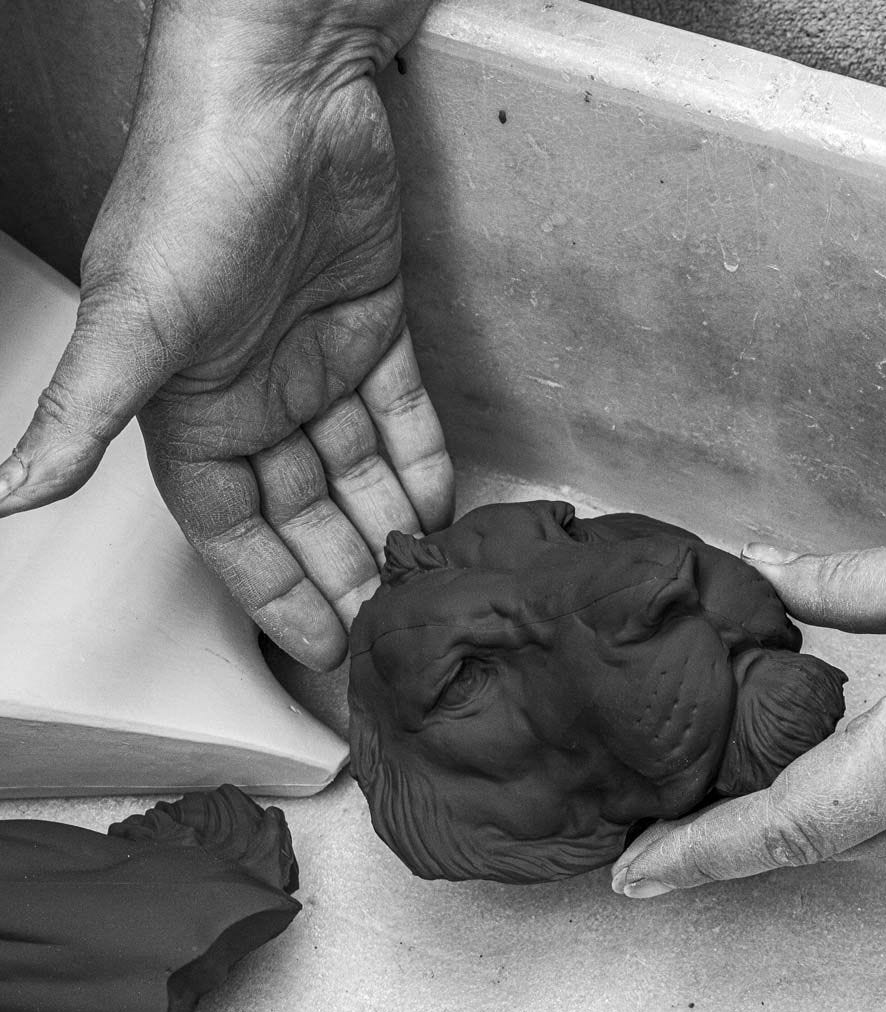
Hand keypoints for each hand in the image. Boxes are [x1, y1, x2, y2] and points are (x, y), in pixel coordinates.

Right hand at [0, 0, 451, 669]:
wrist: (282, 86)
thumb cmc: (193, 187)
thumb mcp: (135, 323)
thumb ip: (83, 416)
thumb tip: (8, 494)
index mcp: (192, 410)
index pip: (234, 529)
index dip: (275, 591)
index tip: (321, 650)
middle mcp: (252, 394)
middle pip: (303, 513)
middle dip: (342, 574)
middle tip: (388, 634)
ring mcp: (314, 361)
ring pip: (355, 472)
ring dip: (386, 528)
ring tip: (423, 586)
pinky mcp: (372, 324)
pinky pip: (401, 414)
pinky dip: (420, 460)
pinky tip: (441, 508)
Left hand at [612, 502, 885, 894]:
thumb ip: (837, 587)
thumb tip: (761, 572)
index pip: (777, 828)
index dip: (694, 855)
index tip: (629, 877)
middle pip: (815, 840)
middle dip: (736, 834)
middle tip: (660, 820)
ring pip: (873, 837)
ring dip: (813, 813)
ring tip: (745, 782)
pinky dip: (881, 805)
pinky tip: (864, 765)